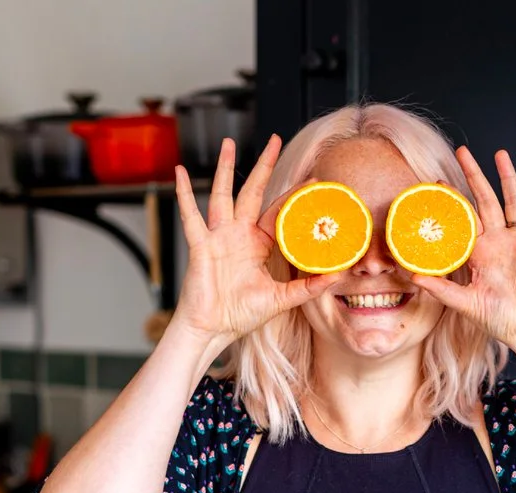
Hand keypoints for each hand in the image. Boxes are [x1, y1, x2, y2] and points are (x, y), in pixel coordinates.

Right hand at [168, 136, 339, 352]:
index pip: (278, 212)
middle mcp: (238, 234)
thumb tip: (337, 277)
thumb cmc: (240, 314)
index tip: (314, 179)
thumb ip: (308, 288)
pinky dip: (184, 195)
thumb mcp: (281, 299)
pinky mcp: (200, 245)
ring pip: (222, 194)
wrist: (213, 328)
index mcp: (257, 244)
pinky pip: (191, 216)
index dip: (295, 196)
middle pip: (252, 191)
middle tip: (274, 139)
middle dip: (263, 165)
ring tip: (228, 143)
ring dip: (224, 168)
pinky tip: (179, 173)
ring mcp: (218, 237)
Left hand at [410, 147, 515, 368]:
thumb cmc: (500, 320)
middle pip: (485, 201)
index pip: (463, 221)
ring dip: (507, 177)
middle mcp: (499, 243)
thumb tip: (412, 275)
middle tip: (462, 153)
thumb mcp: (464, 303)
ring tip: (499, 154)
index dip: (451, 203)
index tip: (435, 184)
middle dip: (474, 177)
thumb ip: (440, 288)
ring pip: (513, 201)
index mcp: (480, 254)